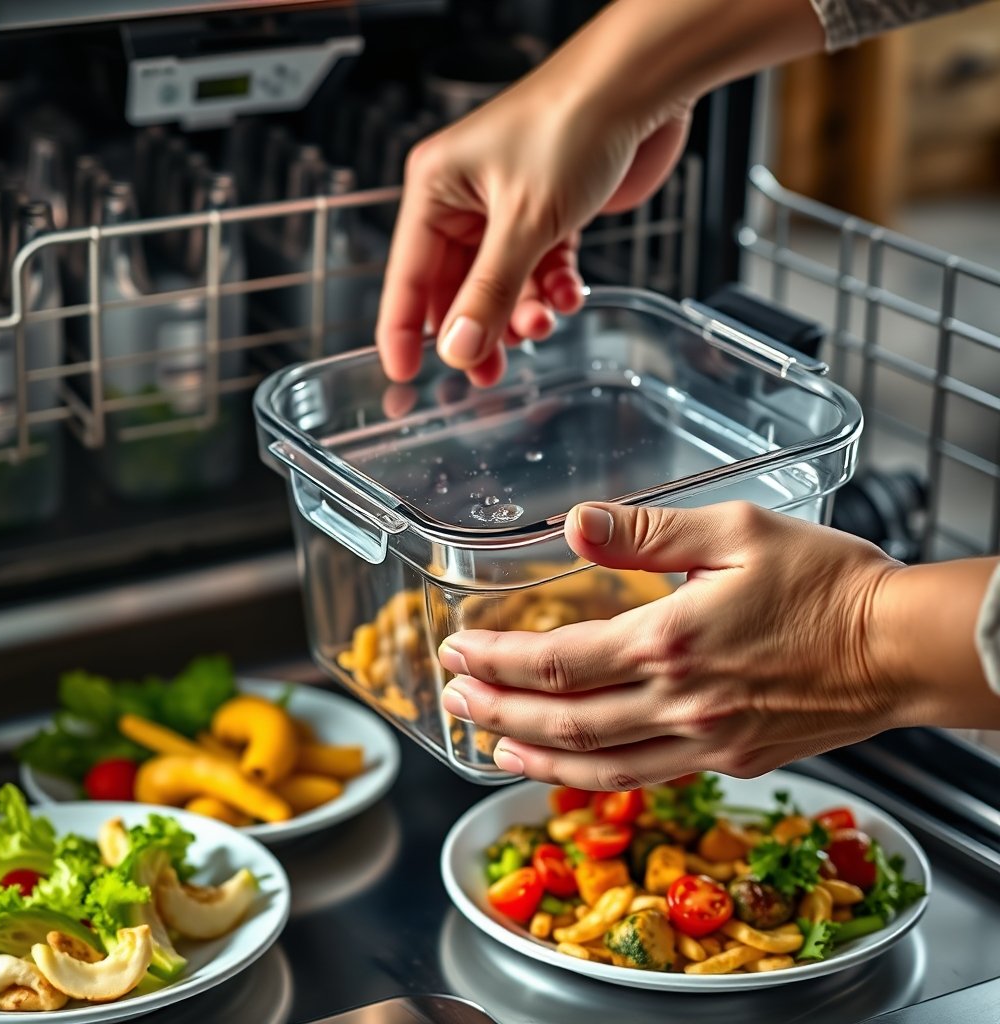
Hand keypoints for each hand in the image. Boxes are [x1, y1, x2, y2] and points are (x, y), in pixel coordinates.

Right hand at [375, 65, 692, 386]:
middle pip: (458, 288)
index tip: (403, 375)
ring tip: (543, 325)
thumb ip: (490, 292)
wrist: (641, 87)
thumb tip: (458, 348)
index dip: (403, 329)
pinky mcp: (547, 214)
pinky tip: (569, 294)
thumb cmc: (573, 124)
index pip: (408, 275)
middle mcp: (465, 198)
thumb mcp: (524, 222)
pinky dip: (553, 289)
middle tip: (489, 374)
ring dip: (523, 313)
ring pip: (502, 285)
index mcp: (436, 188)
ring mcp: (507, 208)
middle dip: (479, 329)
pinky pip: (539, 270)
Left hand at [438, 501, 908, 788]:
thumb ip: (647, 530)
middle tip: (452, 697)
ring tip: (488, 742)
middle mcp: (679, 702)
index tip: (459, 651)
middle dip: (497, 708)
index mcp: (671, 640)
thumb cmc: (827, 582)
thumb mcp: (736, 530)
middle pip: (563, 719)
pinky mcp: (729, 760)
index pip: (559, 661)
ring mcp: (703, 740)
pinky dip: (591, 776)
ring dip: (533, 753)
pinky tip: (567, 766)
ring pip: (596, 763)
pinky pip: (643, 777)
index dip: (498, 660)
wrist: (899, 647)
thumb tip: (575, 524)